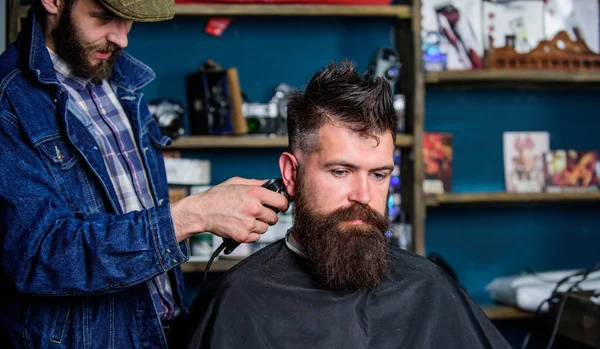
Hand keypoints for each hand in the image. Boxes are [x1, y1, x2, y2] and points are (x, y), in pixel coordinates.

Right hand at [170, 177, 288, 242]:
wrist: (201, 211)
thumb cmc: (218, 196)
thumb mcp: (237, 182)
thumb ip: (257, 183)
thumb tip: (272, 184)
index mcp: (255, 193)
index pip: (282, 202)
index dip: (282, 205)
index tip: (280, 207)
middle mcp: (254, 208)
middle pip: (274, 217)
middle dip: (268, 216)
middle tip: (257, 213)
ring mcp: (249, 223)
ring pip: (265, 228)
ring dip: (259, 225)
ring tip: (245, 219)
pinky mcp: (243, 236)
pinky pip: (256, 237)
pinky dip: (251, 234)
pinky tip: (241, 226)